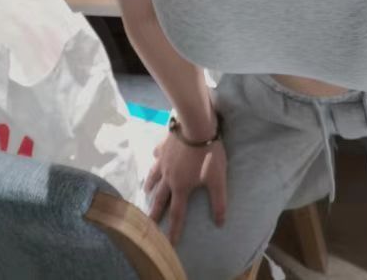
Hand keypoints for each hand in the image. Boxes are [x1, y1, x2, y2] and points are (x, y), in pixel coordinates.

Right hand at [143, 124, 227, 246]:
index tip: (169, 243)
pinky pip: (157, 154)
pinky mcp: (163, 145)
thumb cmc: (208, 153)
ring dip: (150, 185)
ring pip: (153, 176)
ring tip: (146, 191)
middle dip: (155, 212)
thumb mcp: (217, 179)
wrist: (195, 125)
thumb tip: (220, 223)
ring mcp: (163, 160)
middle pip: (160, 198)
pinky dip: (155, 159)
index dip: (174, 229)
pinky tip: (155, 157)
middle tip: (148, 223)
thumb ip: (218, 202)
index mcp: (181, 187)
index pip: (177, 213)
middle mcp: (168, 176)